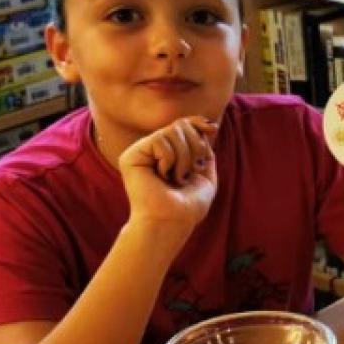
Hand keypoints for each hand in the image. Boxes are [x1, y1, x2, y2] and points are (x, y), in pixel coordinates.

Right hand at [118, 116, 218, 233]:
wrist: (173, 221)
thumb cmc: (189, 206)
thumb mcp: (205, 175)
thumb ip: (205, 151)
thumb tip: (206, 126)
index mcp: (168, 154)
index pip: (182, 125)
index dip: (197, 122)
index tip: (212, 128)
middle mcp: (153, 150)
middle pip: (180, 125)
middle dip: (195, 147)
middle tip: (190, 172)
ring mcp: (141, 152)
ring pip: (172, 131)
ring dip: (184, 158)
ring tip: (177, 178)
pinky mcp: (131, 156)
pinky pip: (159, 140)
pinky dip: (169, 159)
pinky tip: (163, 176)